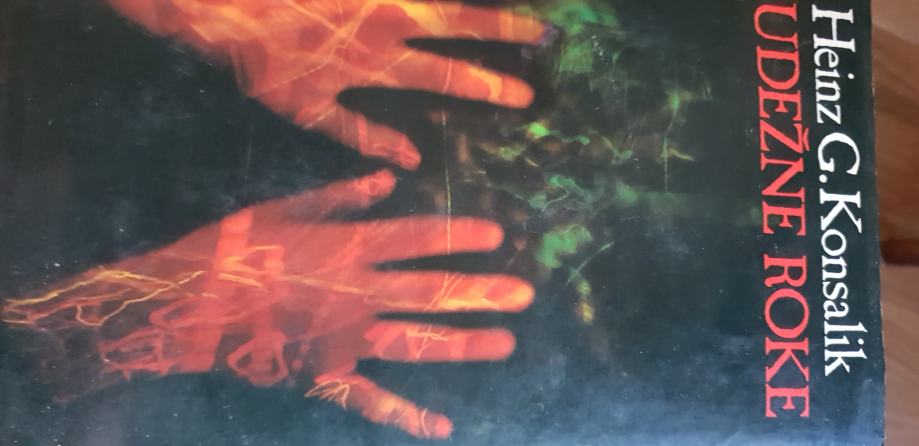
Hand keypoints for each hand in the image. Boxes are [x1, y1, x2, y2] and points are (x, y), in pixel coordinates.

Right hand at [2, 170, 533, 438]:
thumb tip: (392, 179)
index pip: (419, 239)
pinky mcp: (328, 375)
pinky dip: (408, 416)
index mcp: (348, 248)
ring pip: (416, 342)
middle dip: (482, 292)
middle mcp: (358, 295)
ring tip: (505, 342)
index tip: (498, 234)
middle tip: (525, 293)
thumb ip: (341, 194)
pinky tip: (443, 425)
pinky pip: (374, 400)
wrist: (187, 306)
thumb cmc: (233, 249)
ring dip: (463, 343)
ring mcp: (346, 340)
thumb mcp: (284, 207)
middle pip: (431, 293)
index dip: (461, 236)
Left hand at [106, 0, 545, 168]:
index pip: (447, 77)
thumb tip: (411, 157)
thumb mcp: (308, 109)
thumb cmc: (263, 59)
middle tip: (546, 37)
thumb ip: (363, 135)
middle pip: (458, 25)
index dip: (488, 87)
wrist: (226, 1)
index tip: (526, 98)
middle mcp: (388, 21)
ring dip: (484, 7)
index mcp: (379, 62)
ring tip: (522, 12)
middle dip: (505, 33)